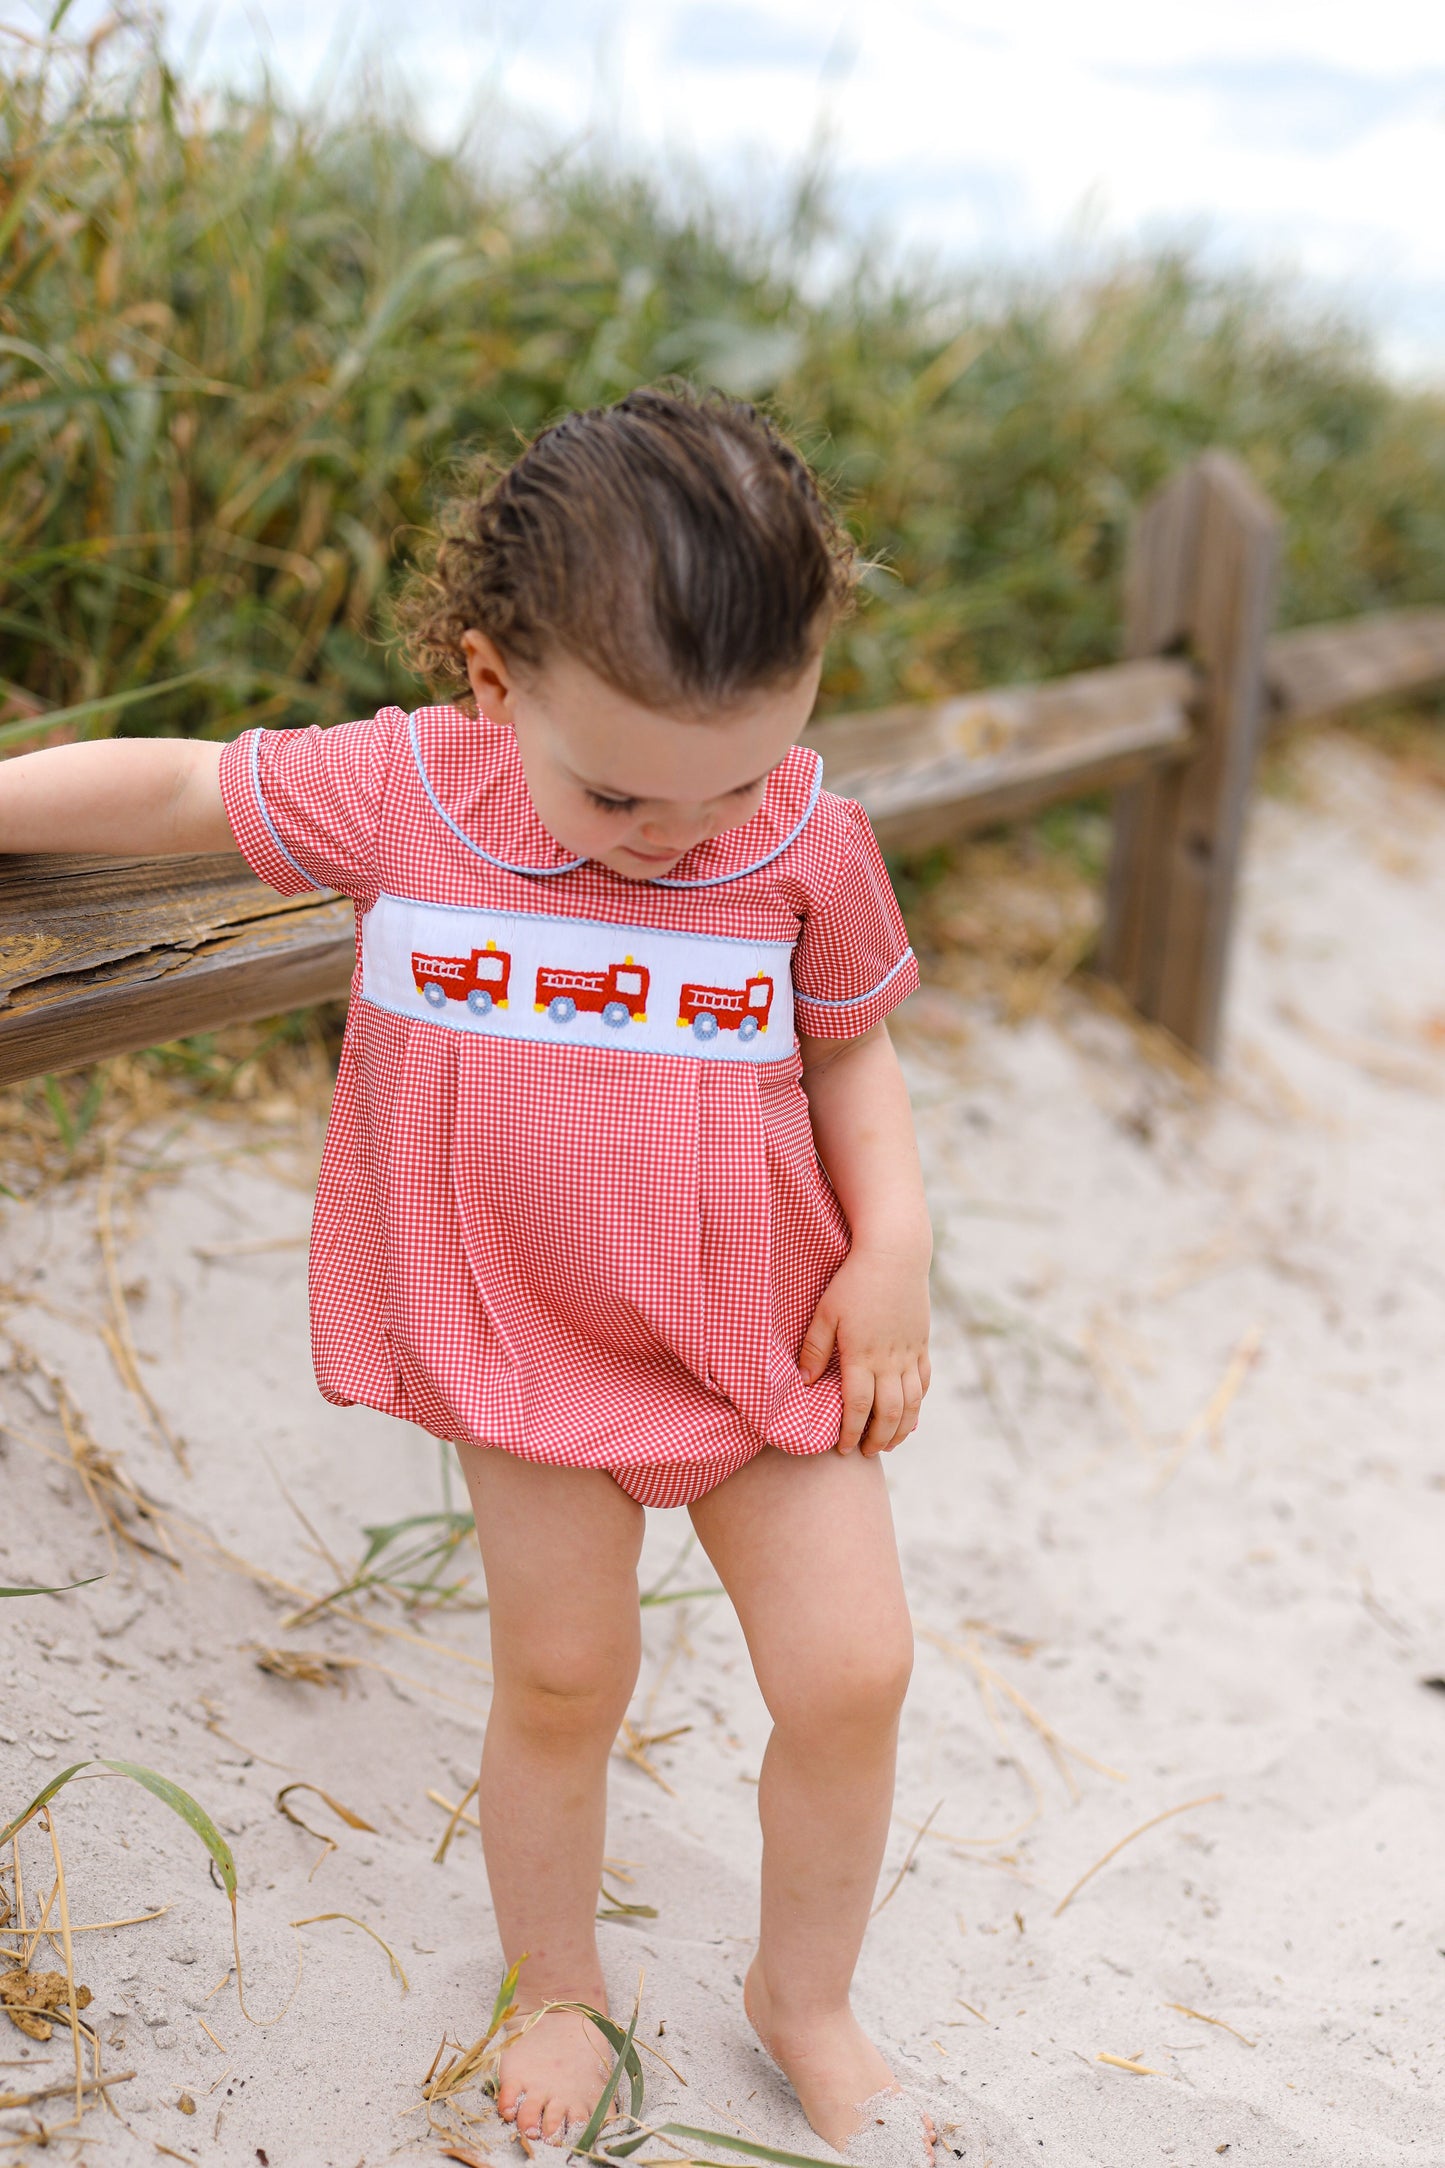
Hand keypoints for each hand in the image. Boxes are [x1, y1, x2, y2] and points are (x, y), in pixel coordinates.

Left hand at [798, 1246, 930, 1455]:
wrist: (895, 1254)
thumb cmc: (853, 1281)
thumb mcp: (825, 1312)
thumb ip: (815, 1349)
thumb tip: (805, 1381)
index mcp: (862, 1356)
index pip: (858, 1407)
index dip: (851, 1432)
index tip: (843, 1449)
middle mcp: (890, 1360)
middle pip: (889, 1413)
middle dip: (878, 1438)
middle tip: (866, 1453)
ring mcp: (910, 1353)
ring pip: (912, 1403)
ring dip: (902, 1428)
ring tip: (890, 1443)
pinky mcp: (922, 1343)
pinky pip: (924, 1381)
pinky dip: (919, 1402)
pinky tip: (910, 1412)